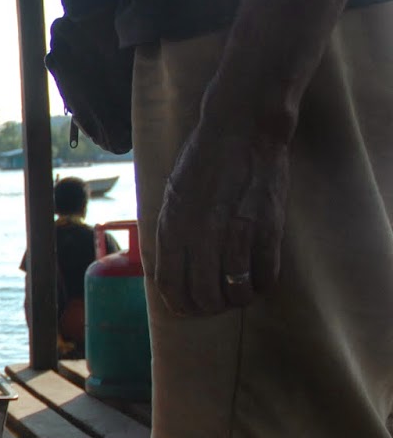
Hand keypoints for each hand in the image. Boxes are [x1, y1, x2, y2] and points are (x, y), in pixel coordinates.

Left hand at [155, 125, 287, 315]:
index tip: (188, 309)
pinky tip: (260, 279)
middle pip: (203, 293)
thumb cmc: (203, 160)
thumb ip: (172, 229)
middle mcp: (201, 234)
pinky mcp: (267, 226)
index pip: (170, 283)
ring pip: (236, 289)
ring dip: (238, 299)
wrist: (240, 129)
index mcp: (172, 226)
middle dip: (209, 306)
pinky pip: (266, 272)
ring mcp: (236, 231)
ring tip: (240, 295)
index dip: (180, 303)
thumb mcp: (173, 195)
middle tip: (218, 303)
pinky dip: (263, 283)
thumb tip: (173, 264)